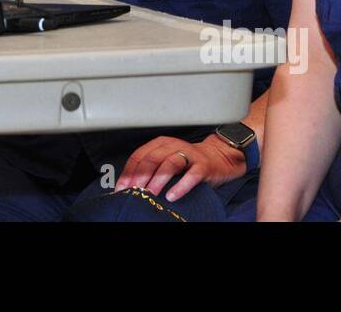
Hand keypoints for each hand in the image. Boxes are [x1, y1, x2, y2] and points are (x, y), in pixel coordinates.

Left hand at [116, 135, 245, 202]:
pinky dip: (180, 186)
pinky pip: (191, 175)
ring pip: (170, 164)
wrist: (218, 157)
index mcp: (160, 144)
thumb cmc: (188, 162)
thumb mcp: (166, 160)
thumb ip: (150, 169)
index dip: (129, 172)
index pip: (139, 156)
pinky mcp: (203, 166)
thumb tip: (129, 185)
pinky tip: (172, 196)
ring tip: (151, 194)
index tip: (122, 187)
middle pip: (152, 159)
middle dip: (141, 176)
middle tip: (135, 191)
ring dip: (158, 180)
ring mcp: (189, 154)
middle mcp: (173, 146)